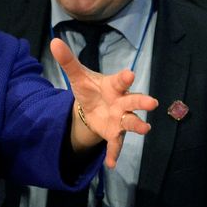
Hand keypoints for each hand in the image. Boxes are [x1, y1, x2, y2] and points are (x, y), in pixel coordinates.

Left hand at [50, 38, 157, 168]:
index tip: (130, 74)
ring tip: (146, 129)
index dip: (125, 77)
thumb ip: (68, 61)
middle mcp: (122, 101)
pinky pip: (116, 144)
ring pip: (131, 122)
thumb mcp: (78, 77)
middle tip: (152, 103)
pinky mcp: (114, 133)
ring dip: (138, 125)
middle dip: (142, 102)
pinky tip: (111, 164)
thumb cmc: (92, 89)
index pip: (121, 80)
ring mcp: (121, 118)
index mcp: (115, 86)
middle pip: (134, 101)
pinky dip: (114, 153)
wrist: (92, 108)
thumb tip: (54, 42)